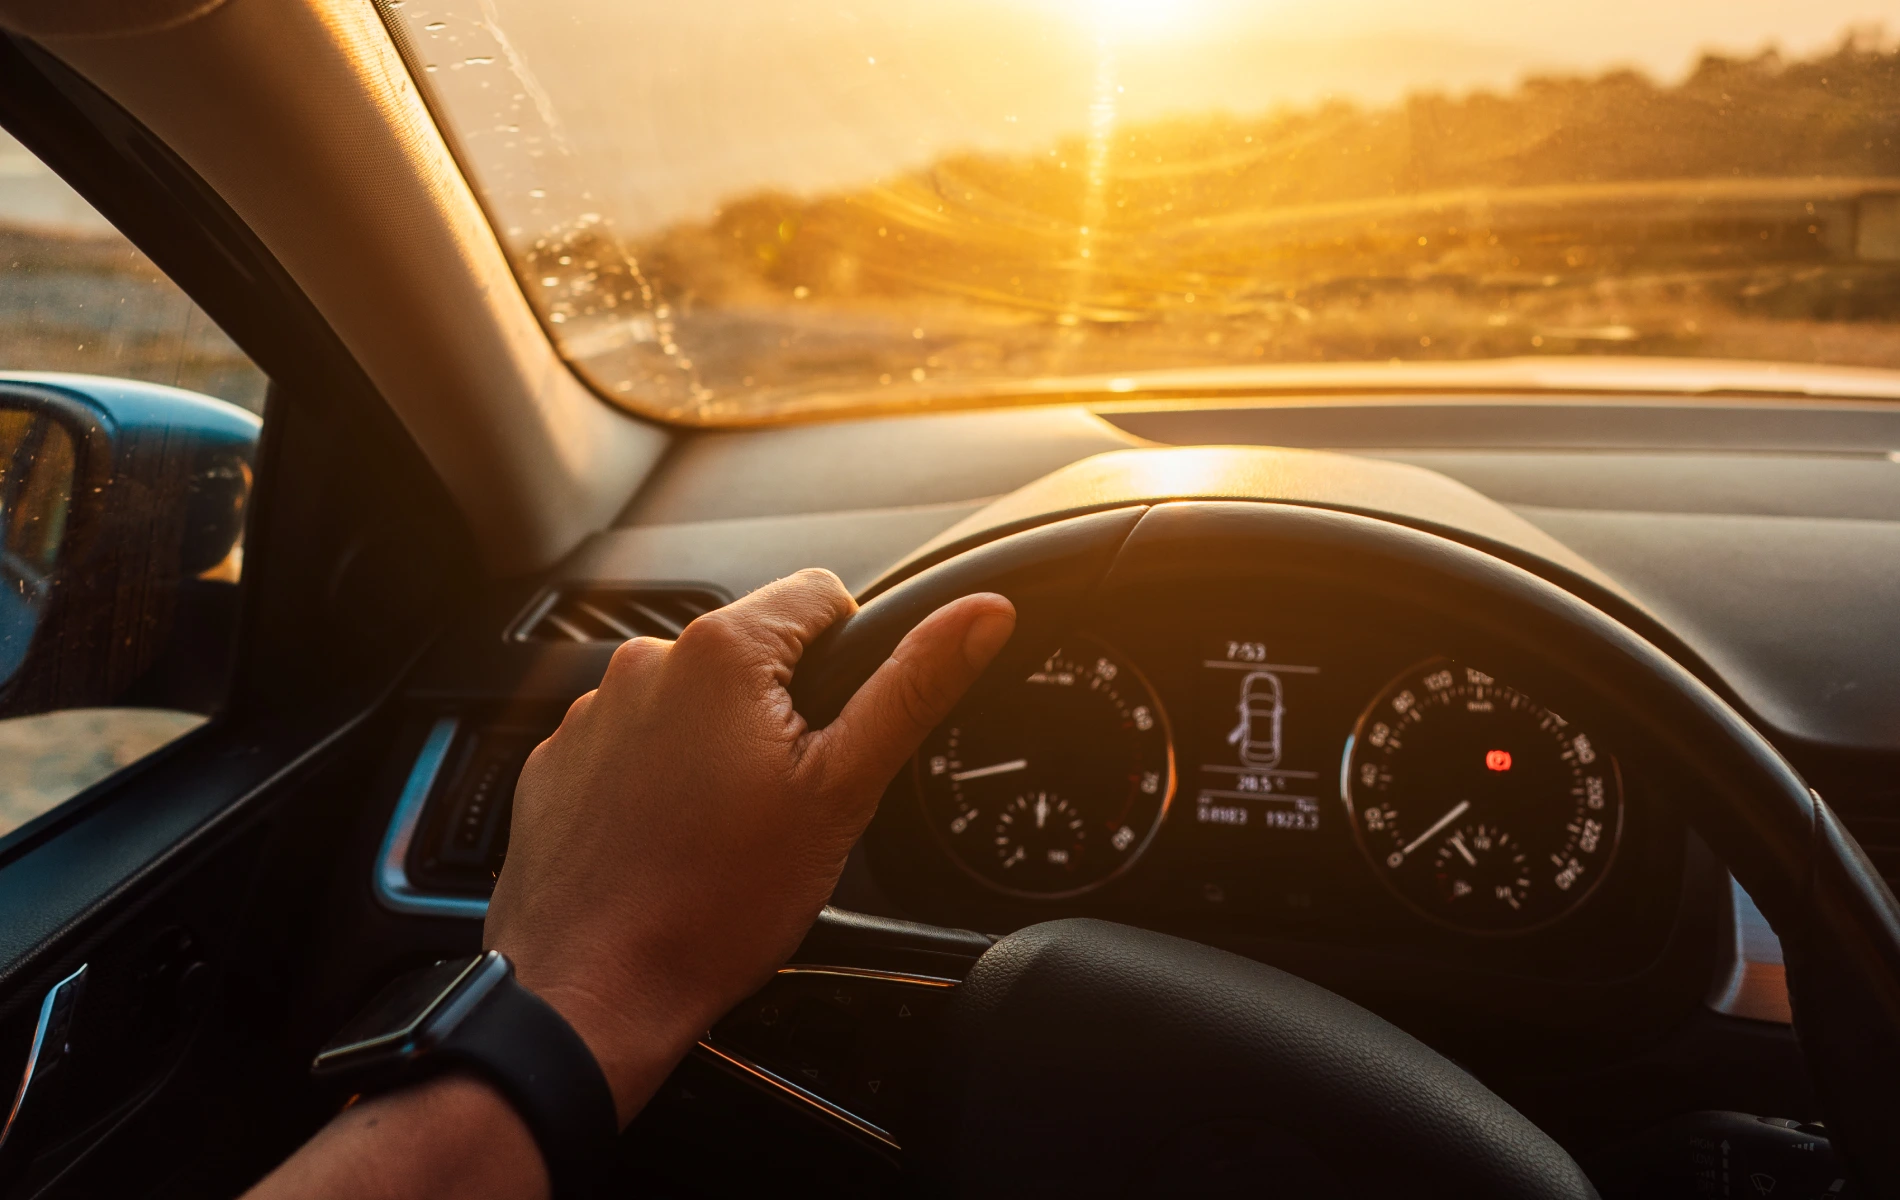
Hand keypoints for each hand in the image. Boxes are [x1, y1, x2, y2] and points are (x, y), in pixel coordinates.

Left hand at [484, 568, 1014, 1123]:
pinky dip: (656, 780)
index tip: (838, 732)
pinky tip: (670, 841)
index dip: (850, 659)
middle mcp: (643, 664)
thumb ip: (914, 687)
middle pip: (752, 653)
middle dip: (781, 712)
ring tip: (723, 829)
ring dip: (715, 744)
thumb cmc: (715, 904)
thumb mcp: (843, 791)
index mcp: (721, 652)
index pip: (820, 596)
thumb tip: (982, 615)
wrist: (593, 994)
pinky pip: (629, 745)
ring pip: (689, 702)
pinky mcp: (556, 764)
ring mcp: (590, 714)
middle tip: (786, 798)